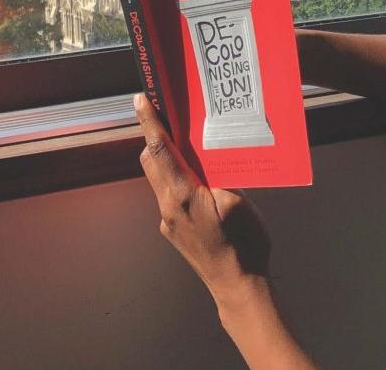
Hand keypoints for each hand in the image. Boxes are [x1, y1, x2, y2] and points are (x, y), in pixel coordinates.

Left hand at [133, 93, 271, 303]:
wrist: (237, 286)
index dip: (150, 122)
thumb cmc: (244, 244)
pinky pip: (169, 195)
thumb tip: (207, 161)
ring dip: (167, 159)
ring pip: (158, 179)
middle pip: (152, 161)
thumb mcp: (238, 202)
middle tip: (170, 117)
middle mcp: (167, 207)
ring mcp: (167, 221)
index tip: (141, 99)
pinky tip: (200, 180)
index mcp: (182, 195)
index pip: (160, 149)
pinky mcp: (173, 231)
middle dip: (156, 137)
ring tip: (188, 147)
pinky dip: (177, 180)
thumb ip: (219, 176)